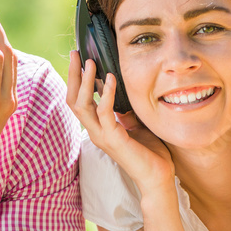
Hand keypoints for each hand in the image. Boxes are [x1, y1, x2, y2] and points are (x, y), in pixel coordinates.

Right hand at [67, 51, 174, 200]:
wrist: (158, 177)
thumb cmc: (149, 152)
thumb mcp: (136, 124)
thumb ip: (125, 111)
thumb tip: (121, 93)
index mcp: (98, 128)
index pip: (78, 101)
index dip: (76, 80)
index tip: (79, 59)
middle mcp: (95, 132)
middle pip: (72, 100)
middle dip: (73, 76)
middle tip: (75, 54)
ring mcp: (102, 136)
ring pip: (81, 106)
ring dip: (84, 82)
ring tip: (90, 62)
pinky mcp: (113, 139)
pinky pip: (104, 113)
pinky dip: (105, 94)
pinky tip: (109, 79)